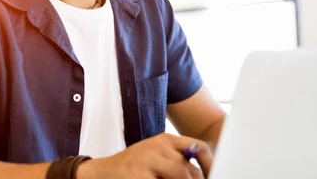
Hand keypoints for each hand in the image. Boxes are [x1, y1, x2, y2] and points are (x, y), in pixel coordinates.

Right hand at [77, 133, 212, 178]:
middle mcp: (157, 147)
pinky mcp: (139, 175)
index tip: (216, 175)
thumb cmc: (132, 167)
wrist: (101, 173)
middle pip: (190, 169)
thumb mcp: (155, 157)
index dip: (210, 165)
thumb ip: (177, 160)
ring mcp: (147, 161)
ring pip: (181, 176)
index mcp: (165, 140)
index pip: (198, 148)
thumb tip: (203, 173)